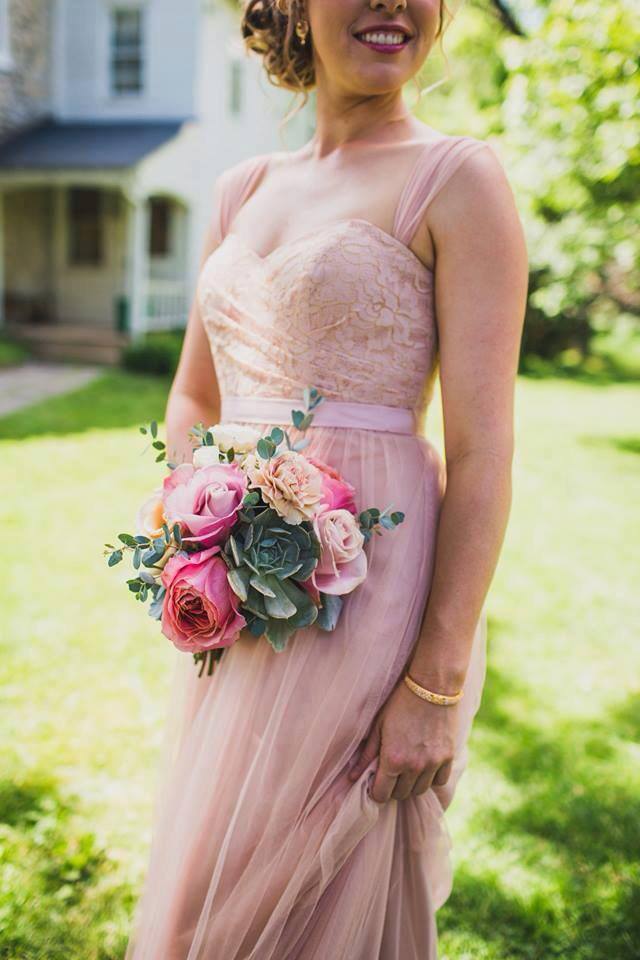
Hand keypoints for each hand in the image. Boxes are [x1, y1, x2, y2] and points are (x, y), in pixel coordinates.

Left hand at [347, 677, 459, 802]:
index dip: (376, 792)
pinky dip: (431, 778)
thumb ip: (366, 754)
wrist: (432, 686)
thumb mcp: (378, 725)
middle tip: (390, 773)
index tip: (376, 784)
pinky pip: (439, 781)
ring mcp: (433, 763)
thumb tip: (352, 777)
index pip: (382, 794)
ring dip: (411, 784)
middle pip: (401, 794)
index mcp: (392, 759)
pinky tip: (425, 766)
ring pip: (420, 790)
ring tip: (407, 769)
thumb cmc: (400, 703)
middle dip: (393, 788)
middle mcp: (413, 766)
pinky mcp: (448, 757)